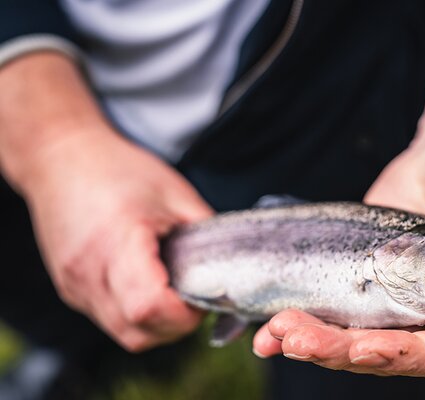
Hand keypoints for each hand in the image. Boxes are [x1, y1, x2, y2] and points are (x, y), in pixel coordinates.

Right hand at [22, 128, 213, 351]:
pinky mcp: (71, 291)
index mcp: (119, 241)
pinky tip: (149, 288)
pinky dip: (136, 316)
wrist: (59, 159)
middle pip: (138, 332)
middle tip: (195, 297)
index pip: (149, 307)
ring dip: (157, 325)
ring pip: (124, 333)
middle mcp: (90, 272)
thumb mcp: (175, 193)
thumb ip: (205, 233)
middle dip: (176, 325)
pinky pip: (109, 321)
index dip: (184, 314)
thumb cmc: (118, 170)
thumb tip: (230, 267)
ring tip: (174, 293)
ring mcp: (76, 286)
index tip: (205, 296)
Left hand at [252, 123, 424, 377]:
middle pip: (385, 353)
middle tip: (291, 336)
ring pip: (351, 340)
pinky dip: (303, 319)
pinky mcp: (364, 286)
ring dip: (311, 342)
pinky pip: (332, 313)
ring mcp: (395, 305)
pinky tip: (270, 317)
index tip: (364, 349)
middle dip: (338, 352)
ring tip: (271, 332)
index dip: (403, 356)